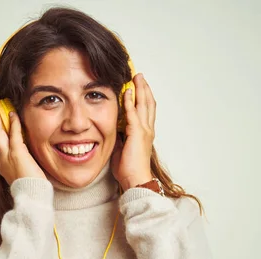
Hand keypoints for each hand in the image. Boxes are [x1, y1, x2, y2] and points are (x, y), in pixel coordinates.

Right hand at [0, 101, 45, 184]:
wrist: (31, 196)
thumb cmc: (30, 188)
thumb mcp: (18, 175)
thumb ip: (17, 164)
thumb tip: (21, 156)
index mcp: (1, 165)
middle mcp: (1, 159)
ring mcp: (7, 156)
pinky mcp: (17, 153)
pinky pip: (13, 134)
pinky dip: (13, 123)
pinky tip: (12, 113)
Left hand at [111, 73, 155, 190]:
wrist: (135, 179)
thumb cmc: (129, 169)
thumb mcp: (121, 149)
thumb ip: (119, 137)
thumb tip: (112, 130)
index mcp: (144, 133)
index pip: (145, 110)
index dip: (142, 97)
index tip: (138, 87)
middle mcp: (147, 129)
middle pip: (148, 103)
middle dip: (144, 88)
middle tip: (139, 76)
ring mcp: (144, 130)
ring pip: (144, 104)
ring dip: (140, 89)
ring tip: (137, 78)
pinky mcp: (137, 133)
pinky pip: (133, 113)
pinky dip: (130, 101)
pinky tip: (127, 91)